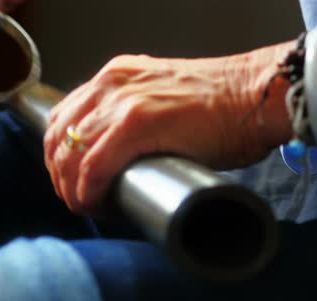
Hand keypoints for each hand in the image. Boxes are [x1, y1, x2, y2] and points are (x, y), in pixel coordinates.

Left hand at [44, 54, 273, 214]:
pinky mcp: (138, 123)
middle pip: (59, 136)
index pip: (64, 116)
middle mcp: (111, 83)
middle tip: (75, 199)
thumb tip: (117, 159)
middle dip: (59, 175)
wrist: (257, 94)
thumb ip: (133, 118)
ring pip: (71, 154)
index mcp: (115, 76)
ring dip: (70, 188)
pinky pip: (94, 166)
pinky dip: (87, 191)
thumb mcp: (161, 100)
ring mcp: (122, 101)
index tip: (70, 179)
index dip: (59, 154)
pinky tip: (94, 205)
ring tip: (86, 207)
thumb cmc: (221, 105)